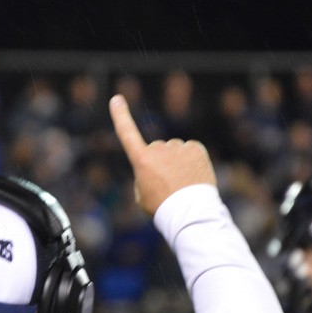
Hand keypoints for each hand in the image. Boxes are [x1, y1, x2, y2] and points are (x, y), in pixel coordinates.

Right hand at [109, 94, 215, 215]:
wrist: (190, 212)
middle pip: (156, 150)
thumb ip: (144, 176)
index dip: (121, 116)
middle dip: (160, 161)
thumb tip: (155, 166)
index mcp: (141, 160)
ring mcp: (178, 147)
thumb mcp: (142, 195)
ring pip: (174, 150)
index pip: (127, 133)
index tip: (116, 99)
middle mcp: (159, 149)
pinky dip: (191, 160)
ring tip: (182, 183)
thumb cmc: (162, 207)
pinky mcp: (195, 149)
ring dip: (176, 162)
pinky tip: (192, 176)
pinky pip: (190, 150)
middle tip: (167, 184)